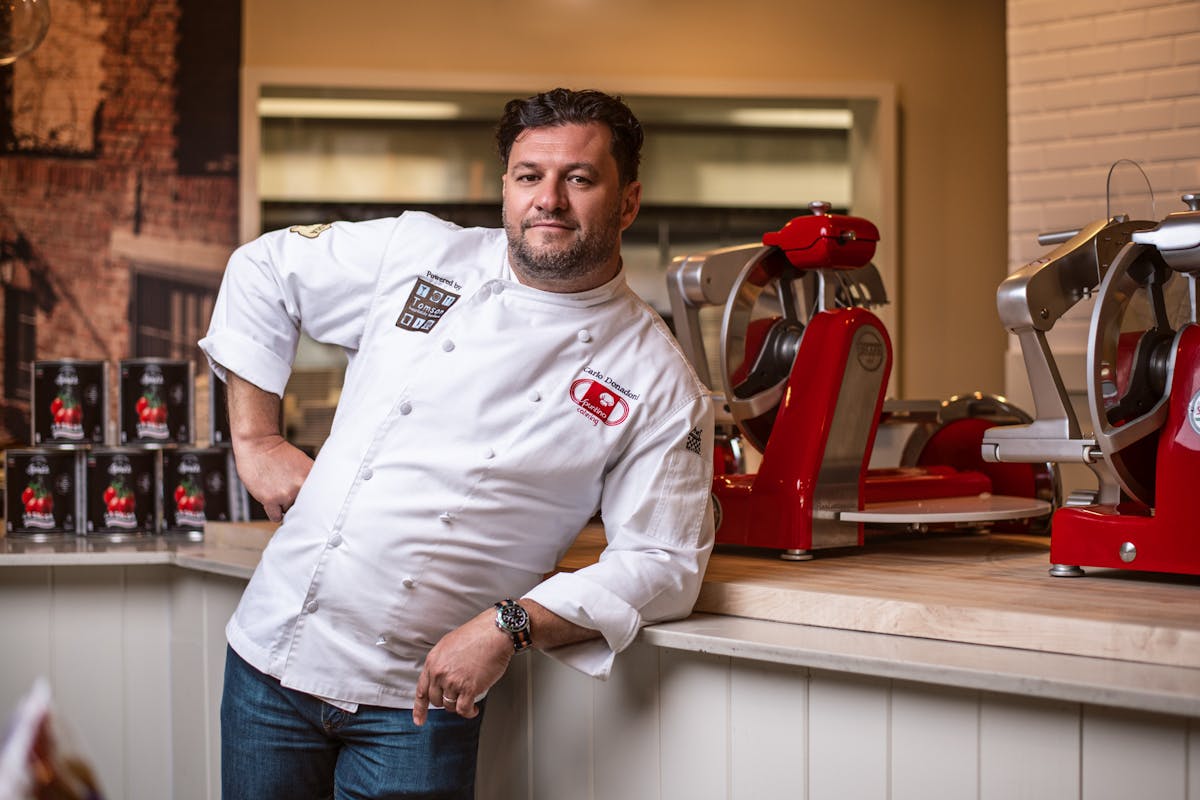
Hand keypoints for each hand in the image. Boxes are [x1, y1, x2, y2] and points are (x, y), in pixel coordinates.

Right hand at [232, 433, 311, 521]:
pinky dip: (274, 513)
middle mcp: (301, 486)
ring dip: (283, 505)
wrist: (259, 445)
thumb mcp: (304, 463)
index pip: (319, 499)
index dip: (312, 501)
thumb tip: (319, 497)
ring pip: (289, 511)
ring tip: (277, 491)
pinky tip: (272, 503)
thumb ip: (310, 480)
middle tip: (288, 492)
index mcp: (312, 476)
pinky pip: (276, 517)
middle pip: (304, 507)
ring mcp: (286, 494)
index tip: (309, 502)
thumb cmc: (279, 454)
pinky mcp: (271, 499)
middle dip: (296, 501)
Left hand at [412, 610, 512, 725]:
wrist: (494, 632)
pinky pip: (464, 709)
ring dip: (459, 705)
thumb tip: (442, 676)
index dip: (419, 708)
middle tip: (457, 698)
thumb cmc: (477, 634)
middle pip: (436, 700)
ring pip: (450, 706)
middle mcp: (440, 673)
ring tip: (469, 701)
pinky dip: (469, 712)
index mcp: (433, 661)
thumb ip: (441, 662)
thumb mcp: (449, 644)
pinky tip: (474, 709)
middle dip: (446, 702)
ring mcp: (453, 681)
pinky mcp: (469, 688)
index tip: (419, 720)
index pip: (421, 690)